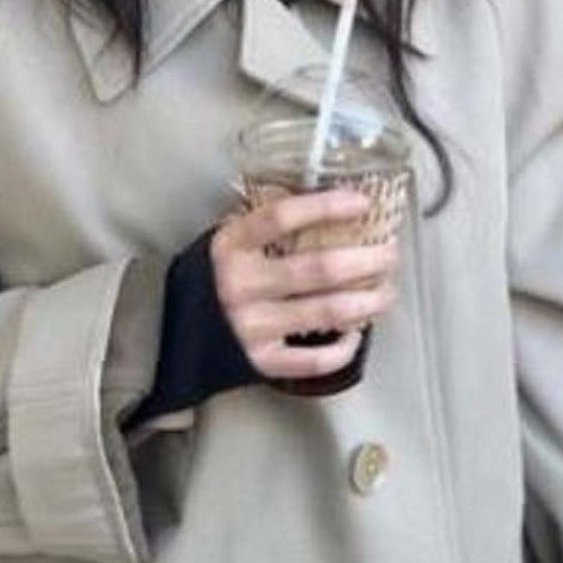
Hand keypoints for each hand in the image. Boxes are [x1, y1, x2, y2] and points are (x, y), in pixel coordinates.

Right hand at [211, 187, 399, 382]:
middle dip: (367, 260)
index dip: (326, 206)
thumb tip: (325, 200)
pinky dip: (344, 347)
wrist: (172, 335)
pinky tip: (356, 333)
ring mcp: (252, 326)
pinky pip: (315, 359)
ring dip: (368, 300)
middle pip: (319, 269)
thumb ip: (265, 224)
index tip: (362, 202)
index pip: (282, 217)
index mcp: (232, 247)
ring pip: (327, 311)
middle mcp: (241, 285)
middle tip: (389, 255)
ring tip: (386, 291)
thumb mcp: (227, 242)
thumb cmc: (212, 279)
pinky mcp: (262, 362)